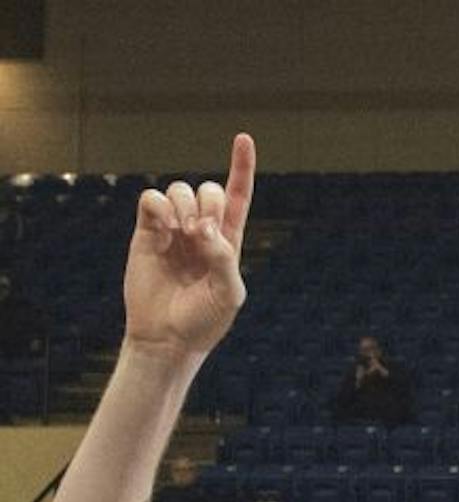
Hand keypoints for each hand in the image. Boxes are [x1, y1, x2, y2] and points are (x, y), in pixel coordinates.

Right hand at [123, 132, 255, 360]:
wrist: (168, 337)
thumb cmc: (204, 320)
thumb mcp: (228, 294)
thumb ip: (223, 258)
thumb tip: (204, 227)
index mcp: (227, 241)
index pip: (237, 197)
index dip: (241, 167)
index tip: (243, 138)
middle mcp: (200, 230)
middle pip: (208, 189)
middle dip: (209, 203)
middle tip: (202, 234)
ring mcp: (172, 229)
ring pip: (179, 189)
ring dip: (185, 206)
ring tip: (184, 234)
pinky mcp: (145, 232)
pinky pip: (150, 199)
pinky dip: (160, 206)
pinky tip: (164, 229)